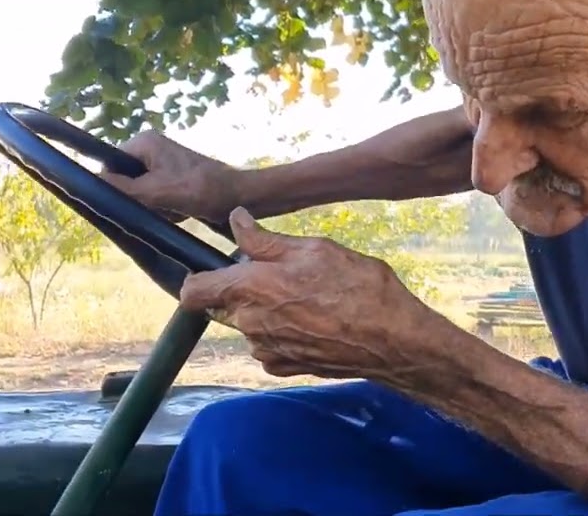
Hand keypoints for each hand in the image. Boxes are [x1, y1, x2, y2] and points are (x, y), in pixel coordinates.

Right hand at [100, 131, 238, 224]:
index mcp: (143, 143)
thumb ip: (123, 189)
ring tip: (174, 210)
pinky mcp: (172, 180)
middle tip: (159, 207)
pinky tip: (181, 213)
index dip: (114, 188)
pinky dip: (165, 210)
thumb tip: (89, 184)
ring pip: (140, 195)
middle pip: (124, 182)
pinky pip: (156, 199)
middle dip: (139, 200)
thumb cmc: (201, 190)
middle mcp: (150, 150)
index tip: (130, 204)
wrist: (240, 197)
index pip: (109, 167)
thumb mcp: (157, 192)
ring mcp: (162, 165)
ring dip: (153, 208)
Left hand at [181, 207, 435, 379]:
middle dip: (246, 289)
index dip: (200, 277)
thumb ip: (266, 240)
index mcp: (251, 289)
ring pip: (249, 324)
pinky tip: (314, 322)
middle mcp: (250, 324)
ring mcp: (266, 350)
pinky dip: (283, 333)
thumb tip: (236, 221)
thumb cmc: (359, 288)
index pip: (194, 291)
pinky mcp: (284, 367)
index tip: (219, 268)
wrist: (393, 341)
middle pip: (225, 305)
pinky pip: (268, 345)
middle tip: (286, 275)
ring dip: (267, 311)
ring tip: (309, 298)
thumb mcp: (315, 249)